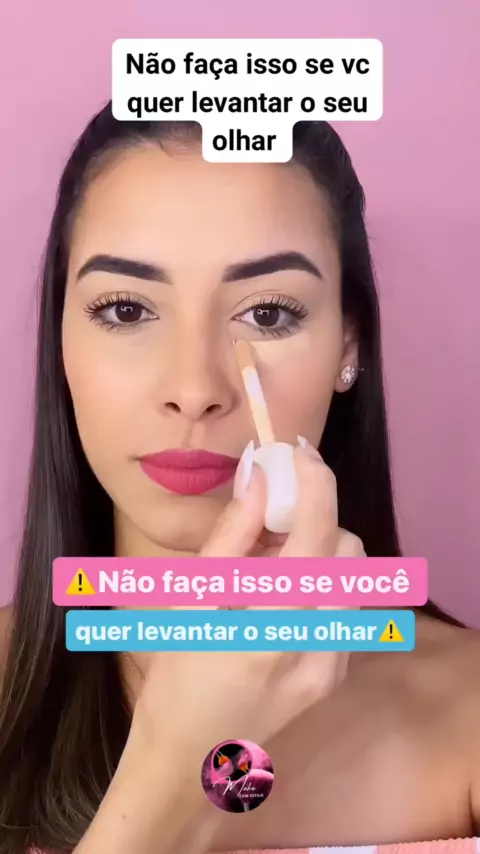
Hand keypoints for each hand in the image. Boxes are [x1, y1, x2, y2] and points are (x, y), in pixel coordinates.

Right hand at [132, 442, 363, 756]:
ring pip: (353, 577)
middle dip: (314, 519)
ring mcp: (335, 662)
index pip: (317, 531)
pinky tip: (280, 596)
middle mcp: (319, 643)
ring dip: (320, 551)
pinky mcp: (336, 674)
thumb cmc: (175, 676)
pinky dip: (321, 584)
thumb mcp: (191, 599)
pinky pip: (346, 607)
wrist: (189, 758)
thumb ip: (233, 534)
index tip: (297, 453)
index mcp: (273, 622)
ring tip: (271, 562)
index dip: (315, 481)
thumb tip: (259, 475)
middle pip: (348, 549)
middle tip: (268, 519)